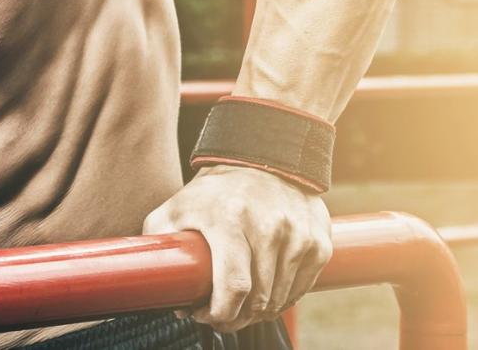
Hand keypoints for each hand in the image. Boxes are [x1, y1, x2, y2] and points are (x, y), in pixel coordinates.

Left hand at [143, 164, 332, 332]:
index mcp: (230, 218)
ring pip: (280, 298)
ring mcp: (299, 233)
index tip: (206, 316)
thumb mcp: (174, 210)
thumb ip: (158, 247)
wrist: (261, 159)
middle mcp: (269, 225)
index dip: (220, 314)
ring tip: (242, 302)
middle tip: (223, 314)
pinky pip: (302, 288)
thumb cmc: (212, 193)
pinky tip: (267, 290)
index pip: (234, 286)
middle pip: (258, 299)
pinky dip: (284, 297)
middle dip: (237, 318)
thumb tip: (170, 295)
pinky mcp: (318, 239)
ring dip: (260, 310)